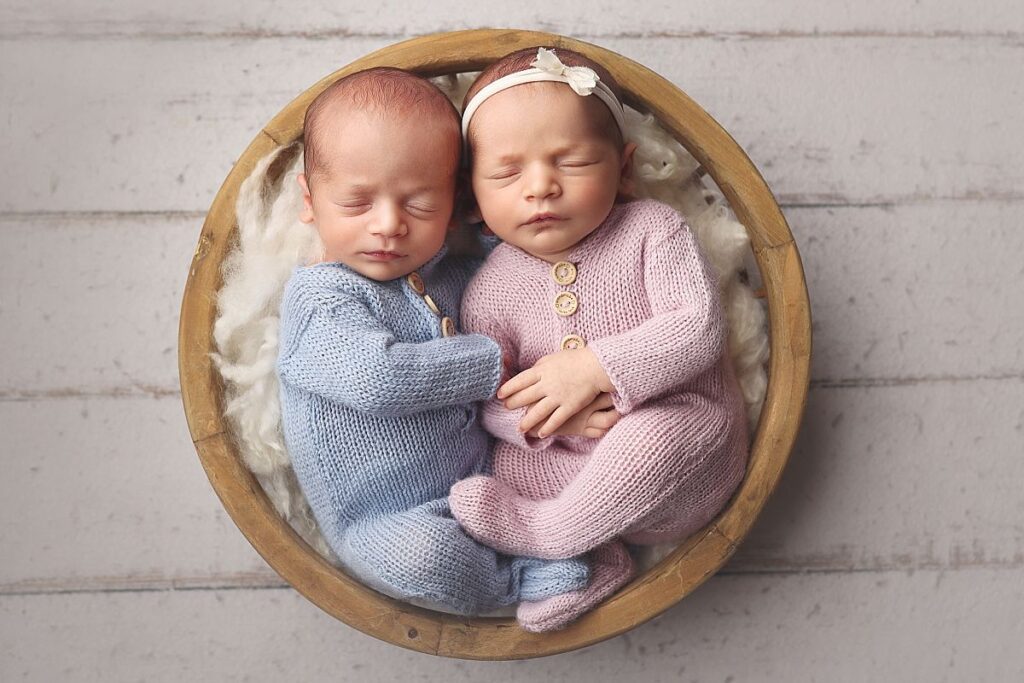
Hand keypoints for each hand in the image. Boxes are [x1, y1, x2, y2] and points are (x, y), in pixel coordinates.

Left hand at [498, 348, 613, 437]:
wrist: (596, 366)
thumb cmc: (575, 360)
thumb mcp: (553, 358)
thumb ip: (540, 366)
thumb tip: (530, 373)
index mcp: (542, 370)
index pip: (520, 381)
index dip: (508, 388)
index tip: (499, 395)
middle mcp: (547, 384)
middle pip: (525, 397)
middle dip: (513, 404)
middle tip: (507, 408)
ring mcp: (558, 396)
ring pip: (537, 412)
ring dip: (527, 422)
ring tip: (520, 428)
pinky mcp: (569, 407)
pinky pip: (555, 420)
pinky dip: (547, 428)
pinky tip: (541, 434)